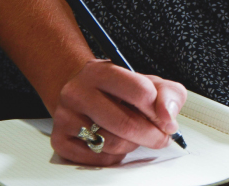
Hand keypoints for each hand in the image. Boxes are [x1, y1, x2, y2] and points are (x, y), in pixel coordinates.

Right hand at [50, 59, 187, 165]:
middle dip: (152, 135)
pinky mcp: (60, 140)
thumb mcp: (147, 82)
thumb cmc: (118, 90)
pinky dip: (115, 155)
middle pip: (126, 124)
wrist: (81, 93)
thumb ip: (167, 94)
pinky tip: (113, 141)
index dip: (159, 111)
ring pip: (113, 144)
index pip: (140, 91)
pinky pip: (99, 158)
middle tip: (160, 136)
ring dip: (132, 144)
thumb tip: (168, 116)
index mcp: (101, 71)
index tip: (164, 118)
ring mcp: (66, 116)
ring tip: (132, 134)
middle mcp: (78, 92)